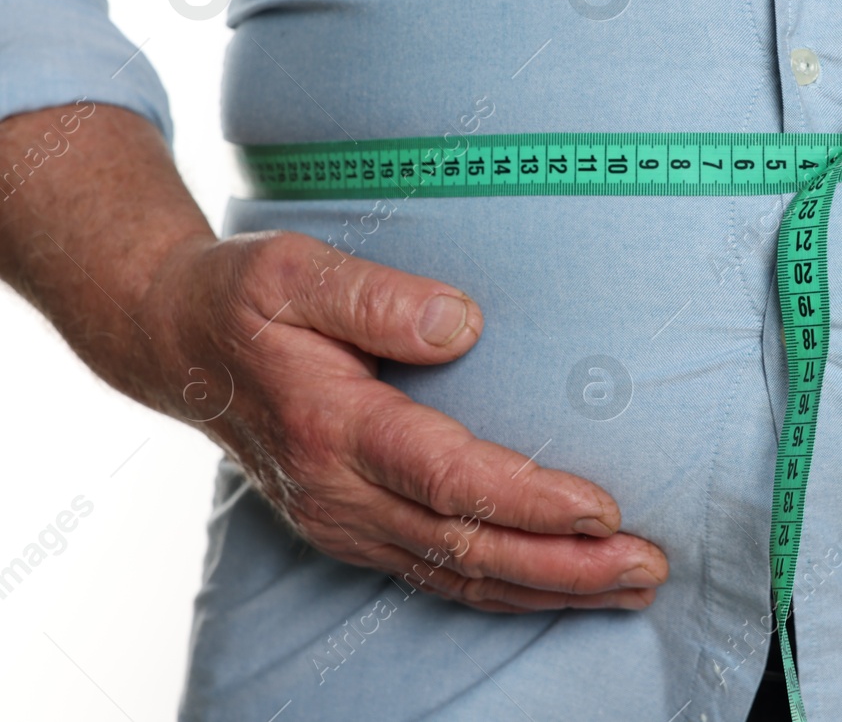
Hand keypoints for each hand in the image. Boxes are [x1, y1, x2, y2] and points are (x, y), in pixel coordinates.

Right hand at [136, 231, 668, 611]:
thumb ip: (377, 296)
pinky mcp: (353, 529)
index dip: (529, 501)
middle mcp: (338, 492)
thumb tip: (464, 324)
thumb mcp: (294, 270)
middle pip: (467, 547)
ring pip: (459, 575)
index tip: (602, 510)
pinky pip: (438, 574)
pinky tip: (561, 587)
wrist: (174, 343)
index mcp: (332, 428)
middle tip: (649, 567)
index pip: (448, 479)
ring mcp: (343, 521)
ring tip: (632, 586)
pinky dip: (507, 588)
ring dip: (549, 589)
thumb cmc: (242, 299)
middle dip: (565, 567)